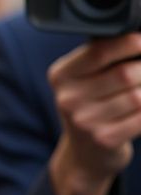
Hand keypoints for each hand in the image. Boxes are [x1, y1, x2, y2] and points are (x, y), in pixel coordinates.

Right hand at [48, 32, 140, 194]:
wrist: (85, 156)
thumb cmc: (91, 108)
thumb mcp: (83, 81)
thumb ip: (102, 60)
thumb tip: (137, 39)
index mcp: (61, 76)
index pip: (99, 52)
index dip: (129, 43)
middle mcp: (68, 99)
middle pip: (123, 73)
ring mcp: (85, 122)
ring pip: (138, 96)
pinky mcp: (104, 139)